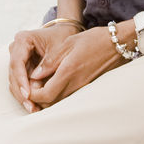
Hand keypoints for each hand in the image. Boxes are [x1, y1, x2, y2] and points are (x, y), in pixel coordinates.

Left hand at [8, 24, 127, 111]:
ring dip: (47, 99)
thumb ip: (50, 61)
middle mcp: (76, 84)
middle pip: (50, 103)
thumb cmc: (93, 40)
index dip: (33, 95)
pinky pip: (68, 98)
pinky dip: (57, 97)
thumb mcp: (68, 44)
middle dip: (37, 100)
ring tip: (39, 88)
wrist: (117, 44)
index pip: (45, 95)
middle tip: (29, 90)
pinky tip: (54, 86)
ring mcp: (82, 88)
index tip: (26, 88)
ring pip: (59, 103)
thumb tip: (34, 75)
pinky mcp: (87, 88)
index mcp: (68, 72)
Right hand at [8, 24, 80, 112]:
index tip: (28, 94)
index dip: (21, 80)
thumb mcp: (58, 49)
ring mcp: (17, 58)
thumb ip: (47, 65)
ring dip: (22, 96)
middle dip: (21, 92)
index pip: (17, 62)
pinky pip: (20, 83)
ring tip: (32, 109)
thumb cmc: (62, 37)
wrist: (64, 32)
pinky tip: (33, 106)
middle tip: (30, 106)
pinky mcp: (21, 68)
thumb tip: (35, 87)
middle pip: (13, 74)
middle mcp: (16, 49)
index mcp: (23, 40)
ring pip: (14, 81)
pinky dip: (26, 94)